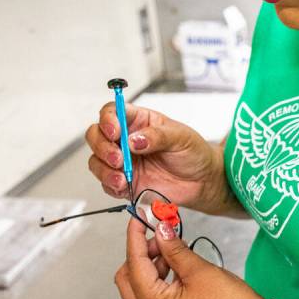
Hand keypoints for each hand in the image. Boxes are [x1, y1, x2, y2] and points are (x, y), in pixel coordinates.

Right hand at [85, 101, 216, 206]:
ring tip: (122, 177)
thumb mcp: (181, 137)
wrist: (202, 181)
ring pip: (96, 160)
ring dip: (104, 169)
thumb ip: (157, 136)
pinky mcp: (124, 182)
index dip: (108, 119)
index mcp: (139, 121)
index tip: (115, 131)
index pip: (112, 112)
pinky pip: (107, 183)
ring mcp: (123, 161)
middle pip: (96, 135)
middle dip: (102, 146)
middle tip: (118, 158)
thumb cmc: (193, 152)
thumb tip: (134, 139)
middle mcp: (125, 139)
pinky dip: (111, 185)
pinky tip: (124, 186)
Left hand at [114, 217, 264, 298]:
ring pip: (139, 286)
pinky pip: (153, 295)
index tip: (140, 214)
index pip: (134, 263)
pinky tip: (178, 264)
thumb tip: (160, 229)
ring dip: (151, 264)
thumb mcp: (199, 270)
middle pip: (127, 278)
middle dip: (140, 252)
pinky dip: (159, 276)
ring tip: (175, 248)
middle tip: (162, 235)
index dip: (135, 236)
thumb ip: (175, 249)